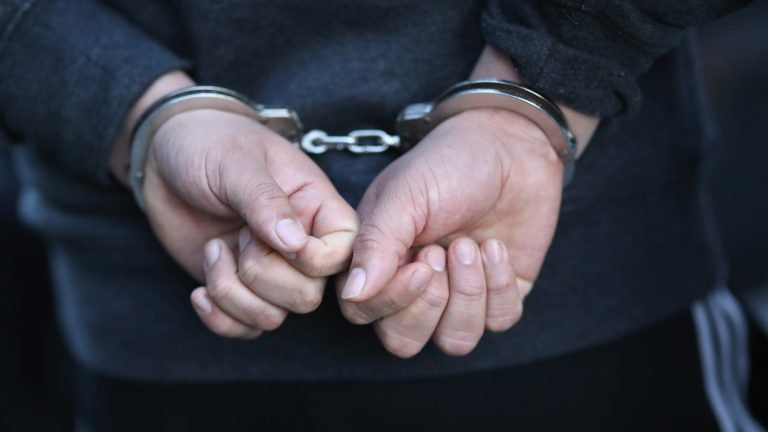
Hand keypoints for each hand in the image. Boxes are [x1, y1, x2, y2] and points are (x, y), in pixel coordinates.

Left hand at [141, 107, 356, 337]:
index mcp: (317, 207)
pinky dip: (219, 318)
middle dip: (262, 275)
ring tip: (213, 252)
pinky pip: (244, 327)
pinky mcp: (238, 287)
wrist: (165, 153)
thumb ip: (266, 202)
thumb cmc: (210, 143)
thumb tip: (295, 245)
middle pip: (308, 296)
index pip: (343, 254)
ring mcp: (269, 270)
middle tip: (239, 235)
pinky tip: (199, 292)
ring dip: (233, 293)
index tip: (270, 235)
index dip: (312, 260)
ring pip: (274, 316)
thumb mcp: (238, 162)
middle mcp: (300, 245)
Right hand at [338, 108, 562, 355]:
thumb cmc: (448, 163)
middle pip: (404, 341)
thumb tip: (354, 293)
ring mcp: (458, 294)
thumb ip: (375, 244)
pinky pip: (499, 321)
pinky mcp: (500, 294)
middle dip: (429, 304)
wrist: (510, 145)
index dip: (391, 301)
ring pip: (454, 341)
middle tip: (442, 250)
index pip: (364, 311)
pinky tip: (496, 247)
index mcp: (379, 261)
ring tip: (471, 245)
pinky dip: (500, 286)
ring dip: (467, 295)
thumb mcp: (404, 195)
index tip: (422, 261)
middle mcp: (414, 286)